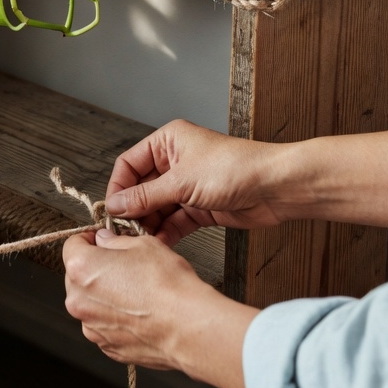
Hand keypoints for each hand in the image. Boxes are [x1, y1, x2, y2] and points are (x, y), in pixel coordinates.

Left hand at [62, 228, 255, 387]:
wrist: (189, 327)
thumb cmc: (167, 284)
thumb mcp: (142, 244)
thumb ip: (115, 241)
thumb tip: (106, 241)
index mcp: (81, 268)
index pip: (72, 245)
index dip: (90, 239)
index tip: (103, 240)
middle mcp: (79, 301)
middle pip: (78, 276)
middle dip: (96, 268)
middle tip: (123, 265)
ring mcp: (92, 328)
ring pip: (91, 303)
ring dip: (105, 295)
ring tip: (136, 291)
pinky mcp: (108, 348)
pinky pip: (105, 326)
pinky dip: (116, 318)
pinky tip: (140, 312)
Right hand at [104, 119, 288, 244]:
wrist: (276, 187)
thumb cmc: (234, 168)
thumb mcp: (182, 182)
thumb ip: (146, 196)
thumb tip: (116, 206)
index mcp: (168, 142)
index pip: (129, 164)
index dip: (118, 188)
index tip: (111, 212)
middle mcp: (175, 162)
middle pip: (141, 188)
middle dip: (133, 210)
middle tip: (123, 232)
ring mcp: (188, 186)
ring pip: (157, 207)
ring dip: (149, 224)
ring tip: (140, 242)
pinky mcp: (201, 207)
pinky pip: (175, 221)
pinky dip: (166, 232)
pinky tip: (158, 245)